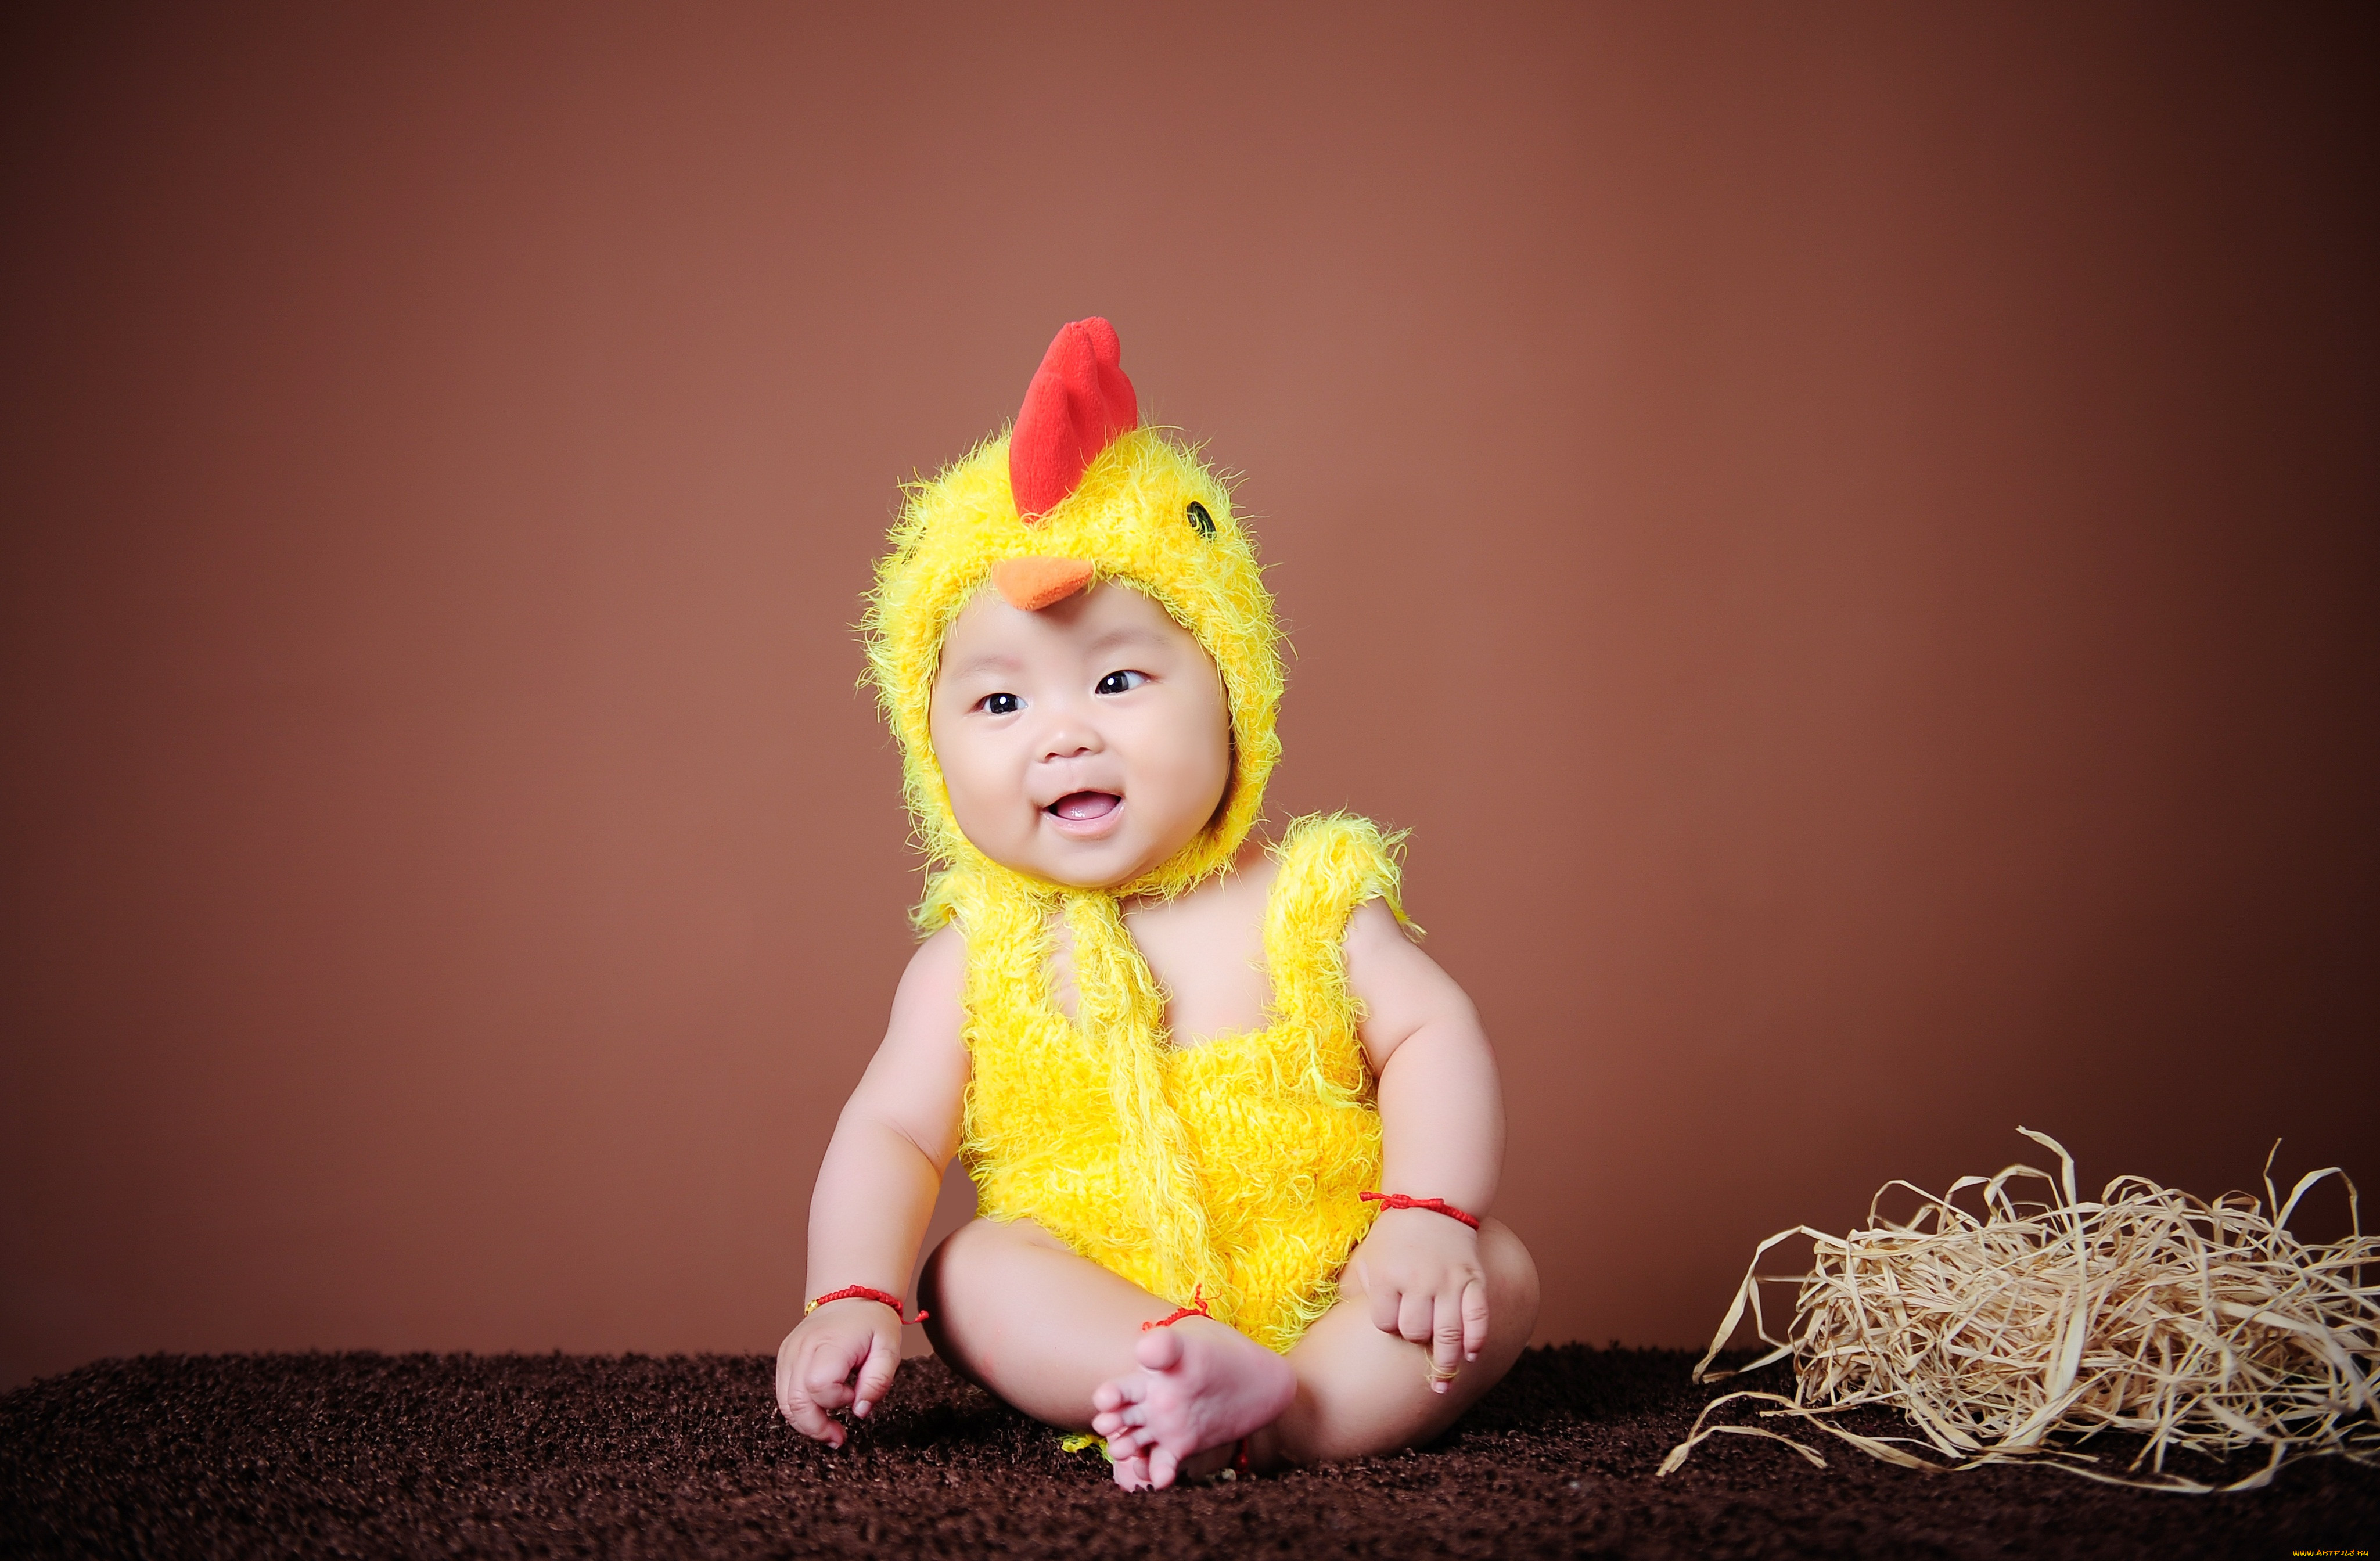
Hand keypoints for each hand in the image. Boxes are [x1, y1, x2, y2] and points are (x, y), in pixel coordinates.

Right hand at [775, 1299, 902, 1445]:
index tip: (855, 1394)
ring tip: (830, 1431)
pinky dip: (799, 1411)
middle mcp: (801, 1348)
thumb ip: (878, 1381)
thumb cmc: (872, 1323)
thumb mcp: (889, 1347)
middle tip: (839, 1438)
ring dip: (806, 1424)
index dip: (837, 1400)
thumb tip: (860, 1412)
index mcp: (828, 1343)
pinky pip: (784, 1395)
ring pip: (785, 1403)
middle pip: (795, 1402)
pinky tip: (819, 1414)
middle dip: (816, 1427)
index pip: (819, 1386)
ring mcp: (788, 1354)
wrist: (850, 1297)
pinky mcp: (784, 1360)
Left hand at [1352, 1207, 1488, 1391]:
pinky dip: (1477, 1338)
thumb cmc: (1392, 1239)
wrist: (1431, 1203)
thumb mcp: (1364, 1259)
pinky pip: (1478, 1316)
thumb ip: (1351, 1291)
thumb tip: (1333, 1325)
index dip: (1387, 1326)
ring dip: (1447, 1363)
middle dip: (1414, 1338)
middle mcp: (1419, 1279)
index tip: (1390, 1320)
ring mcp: (1449, 1280)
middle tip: (1415, 1336)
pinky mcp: (1473, 1278)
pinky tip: (1471, 1355)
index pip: (1384, 1323)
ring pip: (1449, 1332)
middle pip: (1416, 1331)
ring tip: (1443, 1385)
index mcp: (1388, 1275)